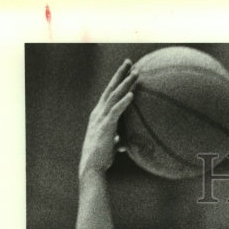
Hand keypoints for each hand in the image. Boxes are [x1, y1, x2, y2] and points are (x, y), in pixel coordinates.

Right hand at [78, 59, 137, 179]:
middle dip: (121, 74)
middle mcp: (99, 112)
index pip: (110, 93)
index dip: (117, 80)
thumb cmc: (101, 158)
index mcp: (100, 114)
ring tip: (136, 73)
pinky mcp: (106, 126)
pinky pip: (116, 111)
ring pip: (115, 96)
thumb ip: (117, 140)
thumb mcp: (111, 145)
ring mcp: (101, 118)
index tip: (126, 69)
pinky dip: (124, 102)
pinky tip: (132, 95)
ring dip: (126, 84)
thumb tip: (124, 143)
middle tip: (130, 61)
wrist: (92, 167)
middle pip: (111, 88)